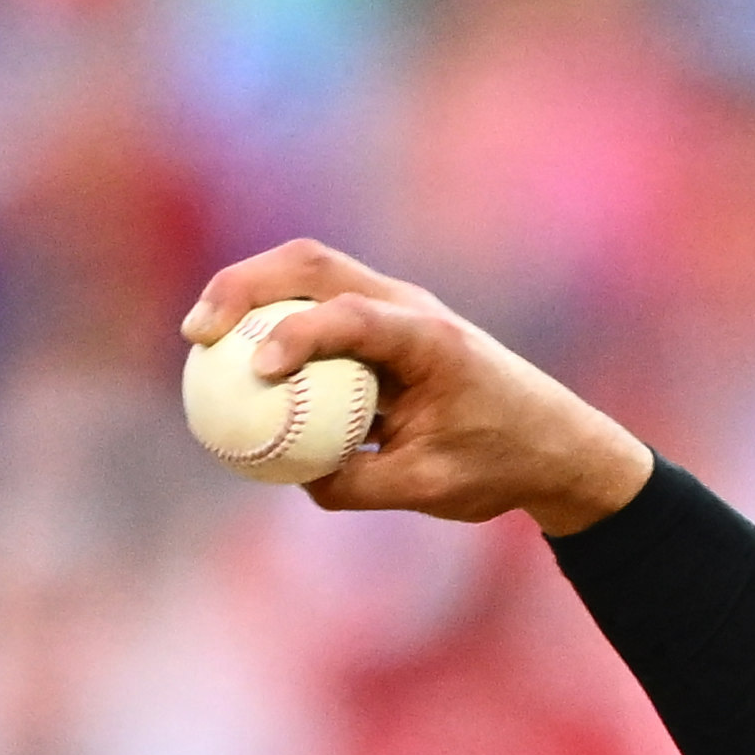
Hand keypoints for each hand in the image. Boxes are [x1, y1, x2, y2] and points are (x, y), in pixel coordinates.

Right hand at [178, 241, 659, 535]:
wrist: (556, 445)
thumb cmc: (501, 465)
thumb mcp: (430, 489)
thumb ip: (359, 484)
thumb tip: (293, 476)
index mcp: (430, 339)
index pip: (353, 317)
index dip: (298, 335)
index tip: (256, 370)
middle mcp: (409, 307)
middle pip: (312, 265)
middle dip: (245, 286)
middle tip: (198, 333)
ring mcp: (394, 308)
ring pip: (308, 274)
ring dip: (249, 292)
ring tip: (200, 336)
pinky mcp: (381, 327)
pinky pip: (315, 310)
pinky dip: (270, 321)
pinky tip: (234, 360)